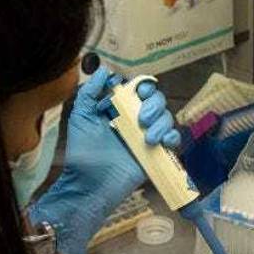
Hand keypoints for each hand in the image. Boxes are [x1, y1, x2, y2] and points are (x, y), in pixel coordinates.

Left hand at [29, 67, 179, 253]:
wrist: (91, 184)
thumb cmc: (83, 151)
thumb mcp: (80, 117)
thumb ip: (90, 92)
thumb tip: (103, 70)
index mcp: (119, 108)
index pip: (138, 88)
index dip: (143, 86)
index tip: (139, 91)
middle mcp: (134, 119)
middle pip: (156, 100)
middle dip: (154, 105)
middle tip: (141, 119)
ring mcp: (146, 135)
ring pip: (166, 117)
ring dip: (161, 123)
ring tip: (147, 139)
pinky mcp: (155, 152)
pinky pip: (173, 138)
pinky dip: (172, 136)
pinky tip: (161, 142)